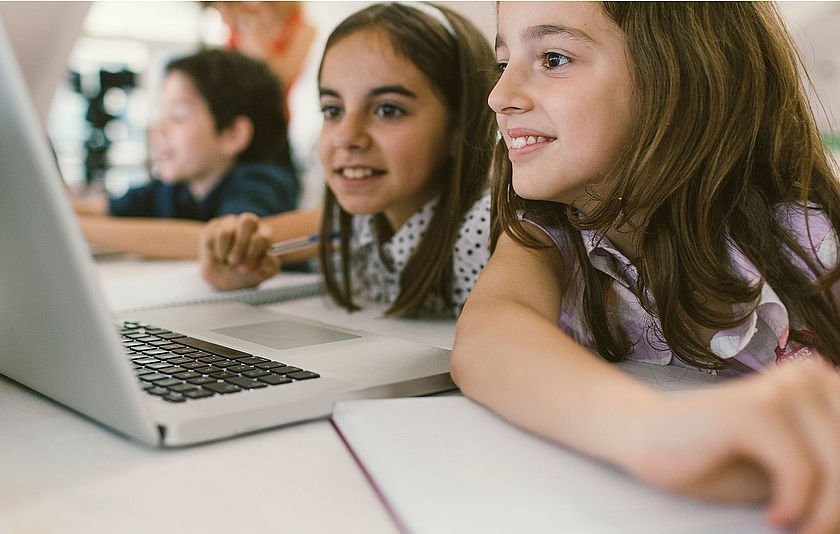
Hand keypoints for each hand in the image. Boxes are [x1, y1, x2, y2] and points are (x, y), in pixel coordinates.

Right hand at [200, 213, 279, 290]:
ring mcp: (232, 223)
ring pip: (226, 231)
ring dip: (224, 251)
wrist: (223, 275)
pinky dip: (213, 251)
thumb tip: (266, 258)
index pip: (262, 237)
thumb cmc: (247, 273)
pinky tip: (218, 257)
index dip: (253, 253)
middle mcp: (250, 225)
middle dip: (240, 245)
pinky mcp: (215, 225)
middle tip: (234, 262)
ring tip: (225, 262)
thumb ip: (269, 266)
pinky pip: (211, 235)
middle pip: (247, 222)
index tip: (246, 269)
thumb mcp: (262, 273)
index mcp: (265, 234)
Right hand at [625, 358, 839, 533]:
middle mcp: (810, 375)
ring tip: (801, 530)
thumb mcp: (794, 470)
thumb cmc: (719, 459)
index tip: (831, 520)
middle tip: (815, 530)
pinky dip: (795, 505)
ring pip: (838, 466)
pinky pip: (802, 471)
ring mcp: (782, 388)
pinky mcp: (754, 409)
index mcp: (825, 383)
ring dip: (825, 514)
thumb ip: (833, 474)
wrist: (647, 439)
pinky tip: (775, 517)